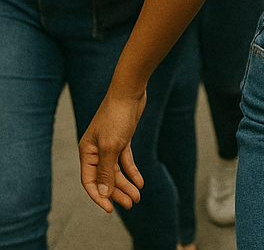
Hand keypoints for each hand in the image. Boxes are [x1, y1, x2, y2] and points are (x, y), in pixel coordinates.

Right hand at [79, 88, 147, 212]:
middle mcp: (96, 150)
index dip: (99, 196)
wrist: (130, 91)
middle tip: (132, 204)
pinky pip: (125, 160)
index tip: (109, 209)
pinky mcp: (122, 139)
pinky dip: (132, 171)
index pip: (90, 181)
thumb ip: (107, 171)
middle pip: (106, 178)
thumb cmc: (116, 117)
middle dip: (117, 192)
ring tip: (138, 196)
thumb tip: (103, 193)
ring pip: (117, 171)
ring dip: (127, 184)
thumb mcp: (111, 147)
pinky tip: (140, 181)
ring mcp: (110, 145)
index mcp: (87, 152)